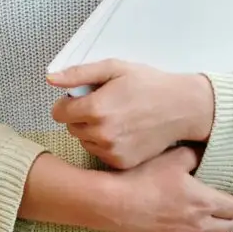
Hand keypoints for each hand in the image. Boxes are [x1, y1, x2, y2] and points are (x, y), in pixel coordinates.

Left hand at [48, 59, 213, 169]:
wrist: (182, 108)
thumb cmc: (149, 84)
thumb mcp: (114, 68)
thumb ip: (79, 74)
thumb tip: (50, 79)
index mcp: (95, 108)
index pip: (59, 112)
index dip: (68, 103)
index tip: (83, 97)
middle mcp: (101, 134)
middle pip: (71, 127)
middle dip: (81, 116)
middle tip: (105, 105)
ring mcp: (111, 151)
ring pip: (84, 141)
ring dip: (92, 131)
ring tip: (116, 118)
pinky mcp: (121, 163)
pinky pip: (100, 154)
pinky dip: (106, 144)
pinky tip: (123, 132)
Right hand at [106, 145, 232, 231]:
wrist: (117, 203)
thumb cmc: (144, 178)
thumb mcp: (173, 157)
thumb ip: (195, 154)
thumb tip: (207, 152)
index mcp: (204, 201)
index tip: (232, 194)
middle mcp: (200, 225)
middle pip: (230, 227)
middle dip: (230, 216)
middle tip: (223, 207)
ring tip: (212, 224)